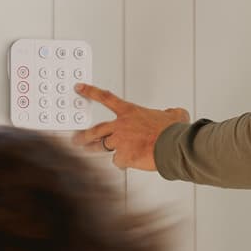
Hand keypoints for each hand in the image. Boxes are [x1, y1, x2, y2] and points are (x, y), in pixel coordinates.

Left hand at [72, 84, 189, 170]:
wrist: (173, 146)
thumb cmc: (173, 131)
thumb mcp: (175, 114)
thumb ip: (169, 113)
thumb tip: (173, 113)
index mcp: (130, 112)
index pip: (105, 97)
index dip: (90, 91)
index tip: (80, 88)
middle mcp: (121, 126)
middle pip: (95, 130)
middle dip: (83, 135)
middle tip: (76, 138)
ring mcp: (120, 142)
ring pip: (103, 147)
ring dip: (98, 150)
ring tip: (91, 152)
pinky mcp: (123, 157)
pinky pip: (118, 161)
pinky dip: (122, 163)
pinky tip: (128, 163)